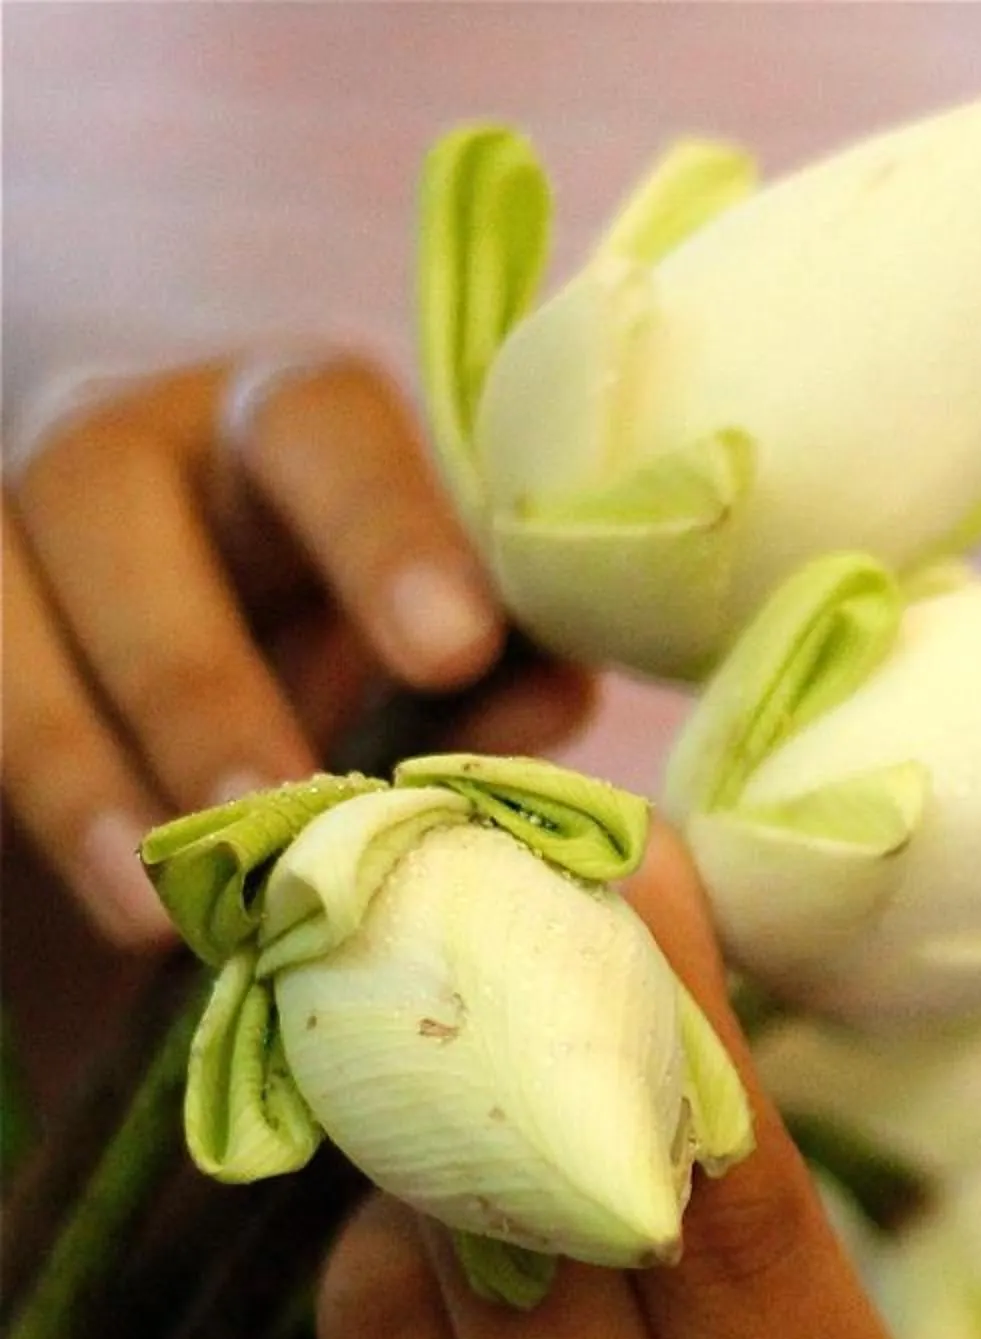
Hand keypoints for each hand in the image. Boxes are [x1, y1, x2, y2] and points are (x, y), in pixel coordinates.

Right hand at [2, 355, 593, 1097]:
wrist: (168, 660)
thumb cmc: (341, 630)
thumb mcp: (421, 638)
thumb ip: (491, 667)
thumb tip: (549, 695)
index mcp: (281, 419)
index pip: (321, 427)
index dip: (385, 531)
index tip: (454, 647)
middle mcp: (118, 440)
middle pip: (107, 497)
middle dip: (194, 671)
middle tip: (279, 806)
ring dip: (73, 760)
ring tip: (157, 899)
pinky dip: (16, 795)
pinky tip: (91, 888)